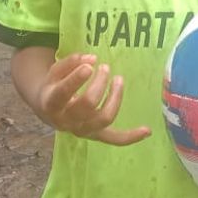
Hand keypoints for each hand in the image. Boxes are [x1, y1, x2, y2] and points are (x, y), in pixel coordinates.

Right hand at [36, 53, 150, 145]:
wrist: (49, 111)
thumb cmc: (54, 87)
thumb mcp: (55, 72)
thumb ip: (70, 63)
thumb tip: (92, 58)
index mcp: (51, 104)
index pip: (63, 93)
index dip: (76, 79)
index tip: (89, 66)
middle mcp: (66, 121)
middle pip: (87, 104)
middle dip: (99, 83)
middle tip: (105, 67)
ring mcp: (82, 130)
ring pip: (104, 118)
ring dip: (115, 98)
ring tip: (119, 79)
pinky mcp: (96, 135)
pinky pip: (114, 139)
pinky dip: (131, 136)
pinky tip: (147, 130)